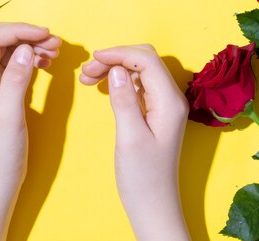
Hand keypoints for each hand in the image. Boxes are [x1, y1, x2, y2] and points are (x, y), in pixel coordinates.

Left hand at [0, 22, 60, 240]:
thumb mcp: (10, 115)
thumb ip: (16, 78)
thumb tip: (26, 47)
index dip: (22, 30)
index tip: (49, 35)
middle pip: (0, 40)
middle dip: (27, 35)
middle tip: (57, 44)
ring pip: (8, 51)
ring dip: (31, 46)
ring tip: (56, 53)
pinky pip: (12, 66)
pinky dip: (30, 60)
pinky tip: (46, 64)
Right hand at [80, 45, 190, 240]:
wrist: (154, 205)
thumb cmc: (143, 177)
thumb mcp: (129, 137)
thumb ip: (124, 99)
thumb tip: (116, 69)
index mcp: (170, 102)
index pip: (147, 60)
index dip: (119, 54)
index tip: (93, 60)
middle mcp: (172, 99)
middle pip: (145, 61)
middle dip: (116, 58)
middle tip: (87, 72)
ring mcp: (165, 105)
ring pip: (141, 71)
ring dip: (116, 68)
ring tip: (88, 78)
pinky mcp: (157, 113)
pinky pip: (140, 85)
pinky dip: (121, 81)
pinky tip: (104, 87)